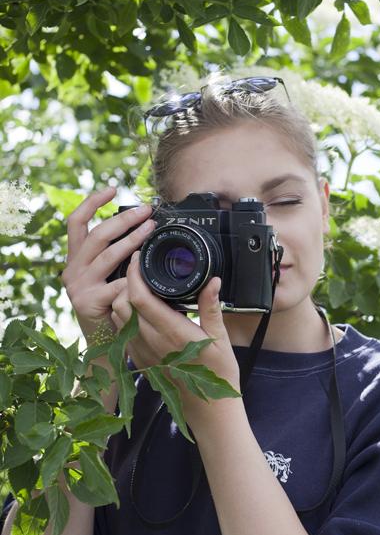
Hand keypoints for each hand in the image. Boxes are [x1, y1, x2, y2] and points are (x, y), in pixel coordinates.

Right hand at [61, 186, 156, 344]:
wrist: (103, 345)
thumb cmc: (111, 308)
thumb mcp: (108, 278)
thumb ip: (115, 258)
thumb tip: (140, 229)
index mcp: (76, 259)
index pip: (76, 223)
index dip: (92, 203)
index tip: (112, 188)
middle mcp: (72, 269)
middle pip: (96, 235)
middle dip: (124, 220)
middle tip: (147, 212)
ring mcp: (78, 286)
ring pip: (108, 256)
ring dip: (133, 241)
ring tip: (151, 231)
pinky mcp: (88, 302)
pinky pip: (116, 285)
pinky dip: (134, 278)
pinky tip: (148, 274)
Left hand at [110, 250, 241, 420]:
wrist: (208, 410)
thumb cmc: (218, 374)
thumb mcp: (221, 338)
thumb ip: (212, 308)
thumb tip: (212, 281)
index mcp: (172, 332)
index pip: (139, 297)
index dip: (134, 273)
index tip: (139, 256)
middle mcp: (151, 342)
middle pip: (121, 304)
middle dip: (125, 282)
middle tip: (138, 268)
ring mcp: (142, 352)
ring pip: (117, 317)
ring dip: (122, 299)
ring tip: (138, 286)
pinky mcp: (139, 360)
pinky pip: (121, 332)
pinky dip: (124, 316)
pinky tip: (140, 309)